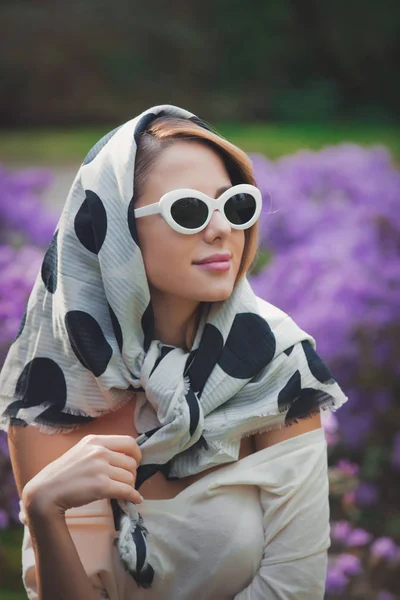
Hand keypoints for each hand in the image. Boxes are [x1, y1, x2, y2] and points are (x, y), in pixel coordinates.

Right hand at [22, 434, 143, 514]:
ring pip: (130, 477)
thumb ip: (101, 450)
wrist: (46, 492)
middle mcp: (99, 451)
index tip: (135, 462)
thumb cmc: (63, 474)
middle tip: (125, 481)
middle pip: (131, 462)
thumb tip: (126, 458)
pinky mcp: (101, 486)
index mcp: (95, 440)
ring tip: (122, 491)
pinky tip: (135, 499)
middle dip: (132, 474)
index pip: (129, 442)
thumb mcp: (81, 452)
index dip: (136, 454)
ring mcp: (99, 468)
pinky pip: (127, 490)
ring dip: (130, 486)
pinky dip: (133, 496)